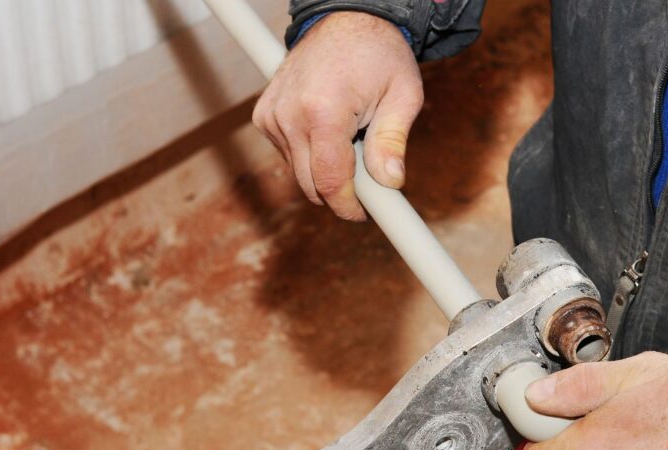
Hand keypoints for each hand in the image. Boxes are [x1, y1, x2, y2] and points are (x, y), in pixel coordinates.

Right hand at [252, 12, 422, 219]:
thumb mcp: (403, 95)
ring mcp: (272, 115)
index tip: (365, 213)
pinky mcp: (264, 115)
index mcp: (324, 110)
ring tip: (353, 138)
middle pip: (310, 185)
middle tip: (369, 176)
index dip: (348, 206)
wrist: (346, 19)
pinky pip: (289, 155)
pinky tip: (330, 130)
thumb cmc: (380, 54)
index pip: (328, 181)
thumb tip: (390, 182)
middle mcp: (290, 114)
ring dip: (326, 169)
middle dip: (340, 190)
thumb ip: (393, 141)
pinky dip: (310, 154)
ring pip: (299, 173)